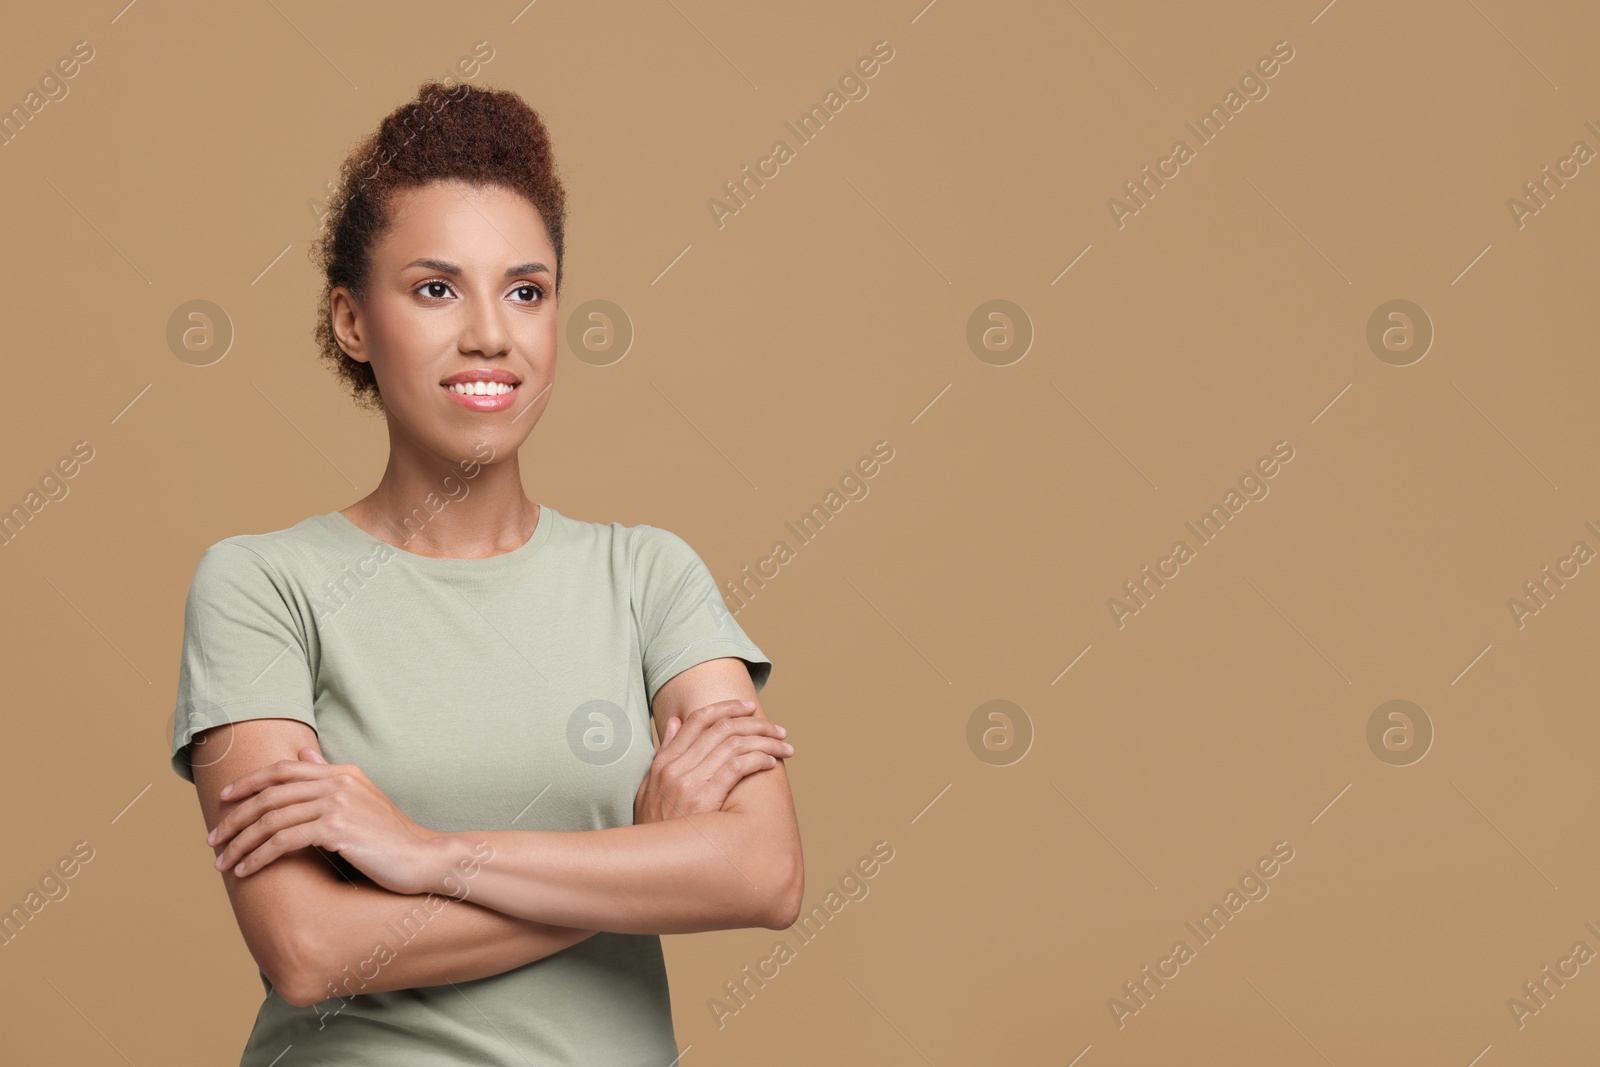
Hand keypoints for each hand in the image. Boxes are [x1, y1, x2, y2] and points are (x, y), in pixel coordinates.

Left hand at [207, 747, 445, 895]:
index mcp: (342, 773)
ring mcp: (337, 804)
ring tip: (223, 862)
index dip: (248, 782)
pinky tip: (246, 871)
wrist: (423, 858)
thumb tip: (304, 757)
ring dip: (240, 842)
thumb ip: (331, 778)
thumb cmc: (392, 837)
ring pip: (271, 819)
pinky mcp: (336, 829)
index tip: (224, 799)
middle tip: (213, 840)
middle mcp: (338, 783)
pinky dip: (258, 856)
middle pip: (269, 795)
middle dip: (234, 818)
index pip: (283, 770)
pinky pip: (283, 841)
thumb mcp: (361, 800)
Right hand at [634, 698, 793, 824]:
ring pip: (735, 744)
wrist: (650, 863)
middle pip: (722, 728)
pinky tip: (770, 763)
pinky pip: (737, 766)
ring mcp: (689, 783)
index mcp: (664, 762)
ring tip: (784, 746)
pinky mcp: (705, 799)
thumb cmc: (655, 830)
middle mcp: (676, 767)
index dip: (728, 708)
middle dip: (756, 724)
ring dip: (765, 741)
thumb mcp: (648, 788)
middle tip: (777, 729)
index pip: (699, 720)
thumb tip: (676, 721)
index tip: (750, 707)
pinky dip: (758, 759)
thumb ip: (664, 753)